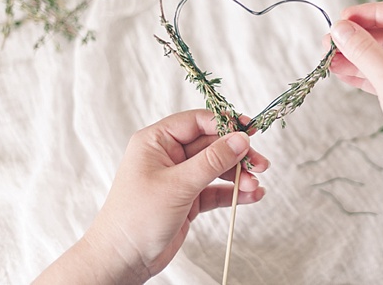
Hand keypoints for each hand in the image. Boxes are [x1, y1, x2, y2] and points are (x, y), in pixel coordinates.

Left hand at [83, 112, 266, 284]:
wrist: (122, 261)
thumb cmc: (137, 217)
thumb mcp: (178, 185)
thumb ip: (211, 161)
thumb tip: (240, 139)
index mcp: (157, 140)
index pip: (197, 121)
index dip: (224, 124)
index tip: (249, 131)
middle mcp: (168, 155)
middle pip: (210, 144)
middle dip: (236, 154)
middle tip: (259, 162)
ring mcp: (178, 178)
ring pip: (215, 168)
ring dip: (236, 175)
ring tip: (255, 184)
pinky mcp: (187, 200)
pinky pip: (214, 190)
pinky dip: (232, 193)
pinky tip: (252, 196)